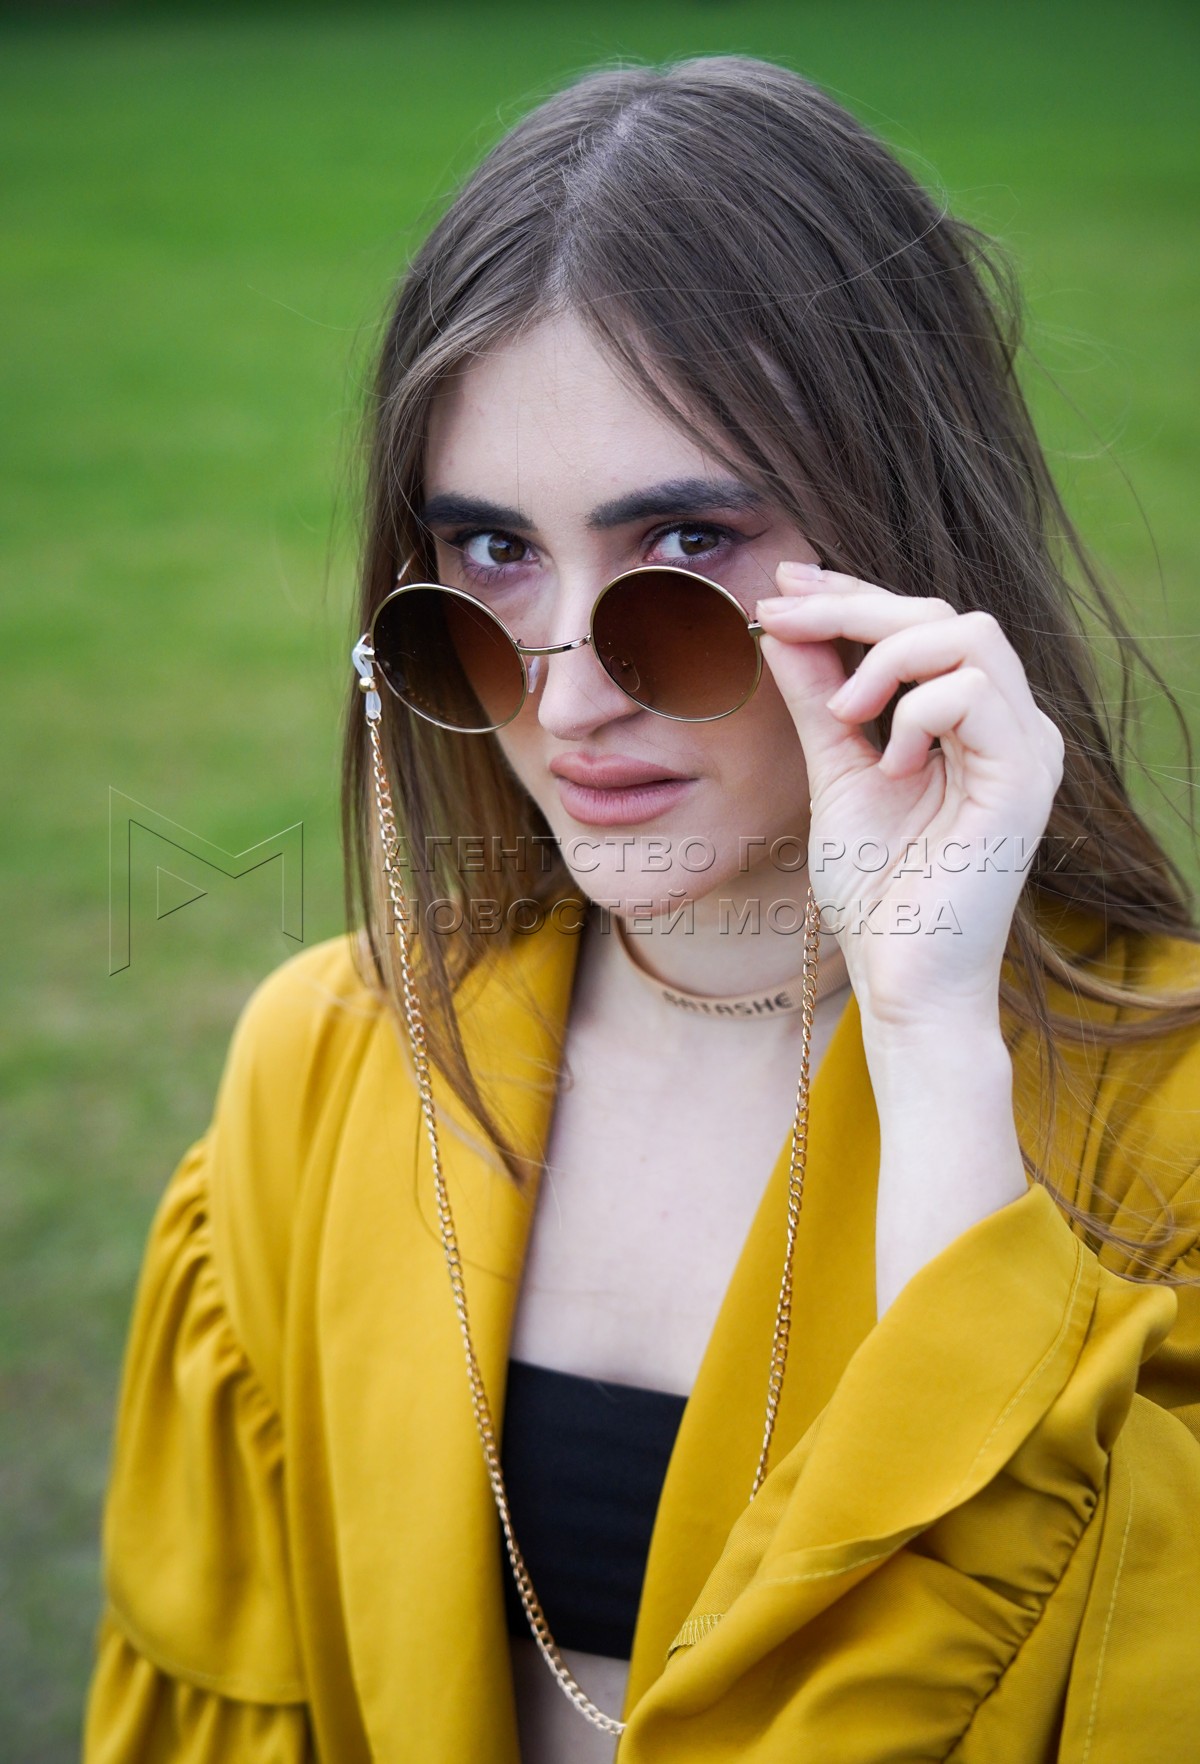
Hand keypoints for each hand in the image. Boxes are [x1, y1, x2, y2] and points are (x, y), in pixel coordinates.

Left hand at [755, 562, 1064, 1031]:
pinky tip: (891, 762)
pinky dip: (918, 711)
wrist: (902, 979)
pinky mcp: (1024, 779)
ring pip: (969, 635)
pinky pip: (975, 694)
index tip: (784, 588)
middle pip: (946, 615)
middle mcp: (1009, 725)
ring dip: (888, 655)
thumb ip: (819, 701)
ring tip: (846, 712)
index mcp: (971, 723)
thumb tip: (782, 626)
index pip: (923, 625)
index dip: (854, 595)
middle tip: (783, 619)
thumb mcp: (836, 773)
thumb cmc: (879, 892)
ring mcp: (1024, 749)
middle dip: (856, 607)